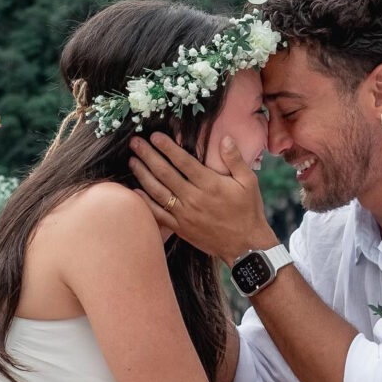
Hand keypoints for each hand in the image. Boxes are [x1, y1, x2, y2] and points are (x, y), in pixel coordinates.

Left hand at [128, 133, 278, 263]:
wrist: (245, 245)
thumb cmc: (248, 210)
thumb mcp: (249, 182)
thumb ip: (235, 159)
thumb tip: (226, 138)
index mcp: (210, 184)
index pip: (183, 161)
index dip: (167, 147)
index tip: (155, 136)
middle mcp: (194, 198)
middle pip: (165, 173)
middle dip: (148, 156)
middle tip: (135, 142)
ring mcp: (185, 214)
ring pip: (157, 192)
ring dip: (142, 175)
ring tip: (132, 161)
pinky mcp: (180, 228)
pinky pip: (158, 214)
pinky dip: (145, 203)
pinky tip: (135, 191)